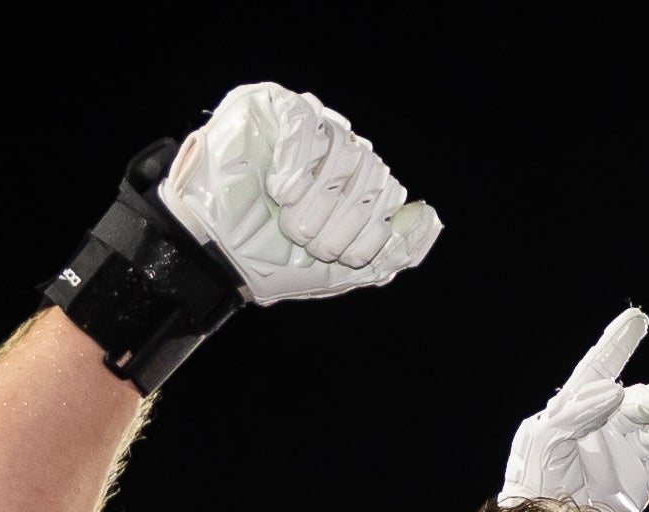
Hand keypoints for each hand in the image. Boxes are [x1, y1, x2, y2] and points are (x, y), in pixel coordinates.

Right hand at [158, 82, 441, 302]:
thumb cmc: (276, 259)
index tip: (339, 257)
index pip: (389, 192)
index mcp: (359, 182)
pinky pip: (305, 123)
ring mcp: (307, 125)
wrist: (217, 253)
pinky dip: (297, 163)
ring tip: (289, 217)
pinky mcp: (273, 105)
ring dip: (317, 195)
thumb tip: (431, 218)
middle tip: (306, 239)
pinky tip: (281, 190)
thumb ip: (394, 251)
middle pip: (370, 171)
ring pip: (342, 149)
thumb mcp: (346, 268)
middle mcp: (338, 149)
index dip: (369, 229)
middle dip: (341, 216)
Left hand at [499, 309, 648, 511]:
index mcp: (579, 408)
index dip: (618, 342)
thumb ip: (575, 411)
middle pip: (644, 399)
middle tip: (644, 416)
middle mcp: (608, 426)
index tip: (638, 318)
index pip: (600, 367)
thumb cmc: (534, 482)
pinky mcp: (645, 481)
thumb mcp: (542, 439)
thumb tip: (616, 391)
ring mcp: (629, 453)